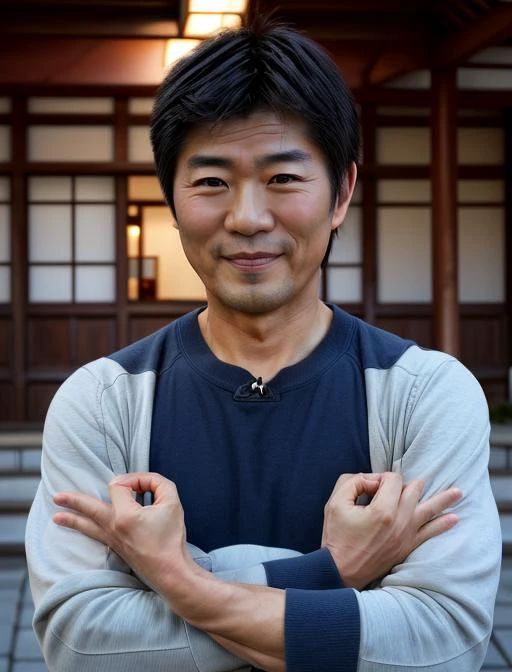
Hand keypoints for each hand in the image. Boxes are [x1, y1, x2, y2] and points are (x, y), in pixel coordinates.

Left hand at [53, 472, 195, 588]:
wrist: (170, 571)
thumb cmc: (171, 537)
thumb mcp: (172, 501)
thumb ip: (158, 482)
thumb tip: (145, 481)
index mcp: (125, 515)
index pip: (119, 485)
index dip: (133, 479)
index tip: (148, 487)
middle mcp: (113, 527)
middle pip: (89, 508)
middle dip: (74, 501)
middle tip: (56, 497)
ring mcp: (113, 539)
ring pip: (87, 526)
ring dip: (72, 519)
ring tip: (55, 517)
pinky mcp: (116, 548)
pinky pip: (95, 536)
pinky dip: (84, 529)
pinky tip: (79, 528)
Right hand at [321, 472, 461, 589]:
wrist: (339, 571)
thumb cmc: (336, 536)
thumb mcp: (335, 502)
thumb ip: (352, 481)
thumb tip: (370, 480)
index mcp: (382, 510)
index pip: (393, 480)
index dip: (380, 477)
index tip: (367, 487)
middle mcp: (399, 523)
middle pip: (413, 491)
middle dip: (406, 483)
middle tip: (396, 485)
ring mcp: (405, 536)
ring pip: (429, 511)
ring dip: (443, 500)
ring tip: (459, 492)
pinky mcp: (406, 547)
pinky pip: (430, 534)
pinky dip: (442, 525)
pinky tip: (454, 519)